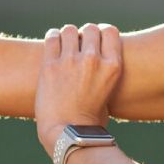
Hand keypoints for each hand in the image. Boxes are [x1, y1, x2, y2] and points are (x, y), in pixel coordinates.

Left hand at [36, 23, 122, 152]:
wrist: (68, 135)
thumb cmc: (90, 120)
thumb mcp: (109, 92)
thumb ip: (105, 71)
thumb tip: (98, 58)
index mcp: (113, 66)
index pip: (110, 31)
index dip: (102, 33)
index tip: (96, 40)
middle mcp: (93, 60)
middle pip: (90, 28)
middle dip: (84, 35)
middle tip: (78, 46)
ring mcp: (70, 61)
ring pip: (70, 30)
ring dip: (67, 36)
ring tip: (64, 45)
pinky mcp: (50, 65)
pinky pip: (52, 37)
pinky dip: (53, 37)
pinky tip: (53, 44)